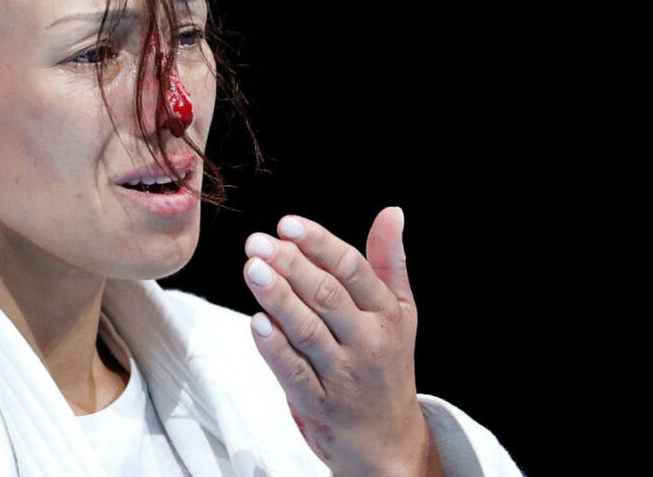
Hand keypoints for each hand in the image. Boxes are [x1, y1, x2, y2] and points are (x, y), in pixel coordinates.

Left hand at [242, 207, 442, 476]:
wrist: (390, 441)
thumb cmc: (388, 363)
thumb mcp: (400, 312)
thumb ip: (389, 262)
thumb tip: (392, 211)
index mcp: (387, 314)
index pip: (352, 270)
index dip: (319, 244)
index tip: (287, 223)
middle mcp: (368, 342)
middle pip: (327, 296)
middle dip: (291, 265)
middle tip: (258, 242)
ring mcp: (343, 375)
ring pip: (308, 331)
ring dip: (279, 298)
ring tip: (252, 269)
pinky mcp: (319, 405)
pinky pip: (294, 373)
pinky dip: (275, 348)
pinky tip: (257, 322)